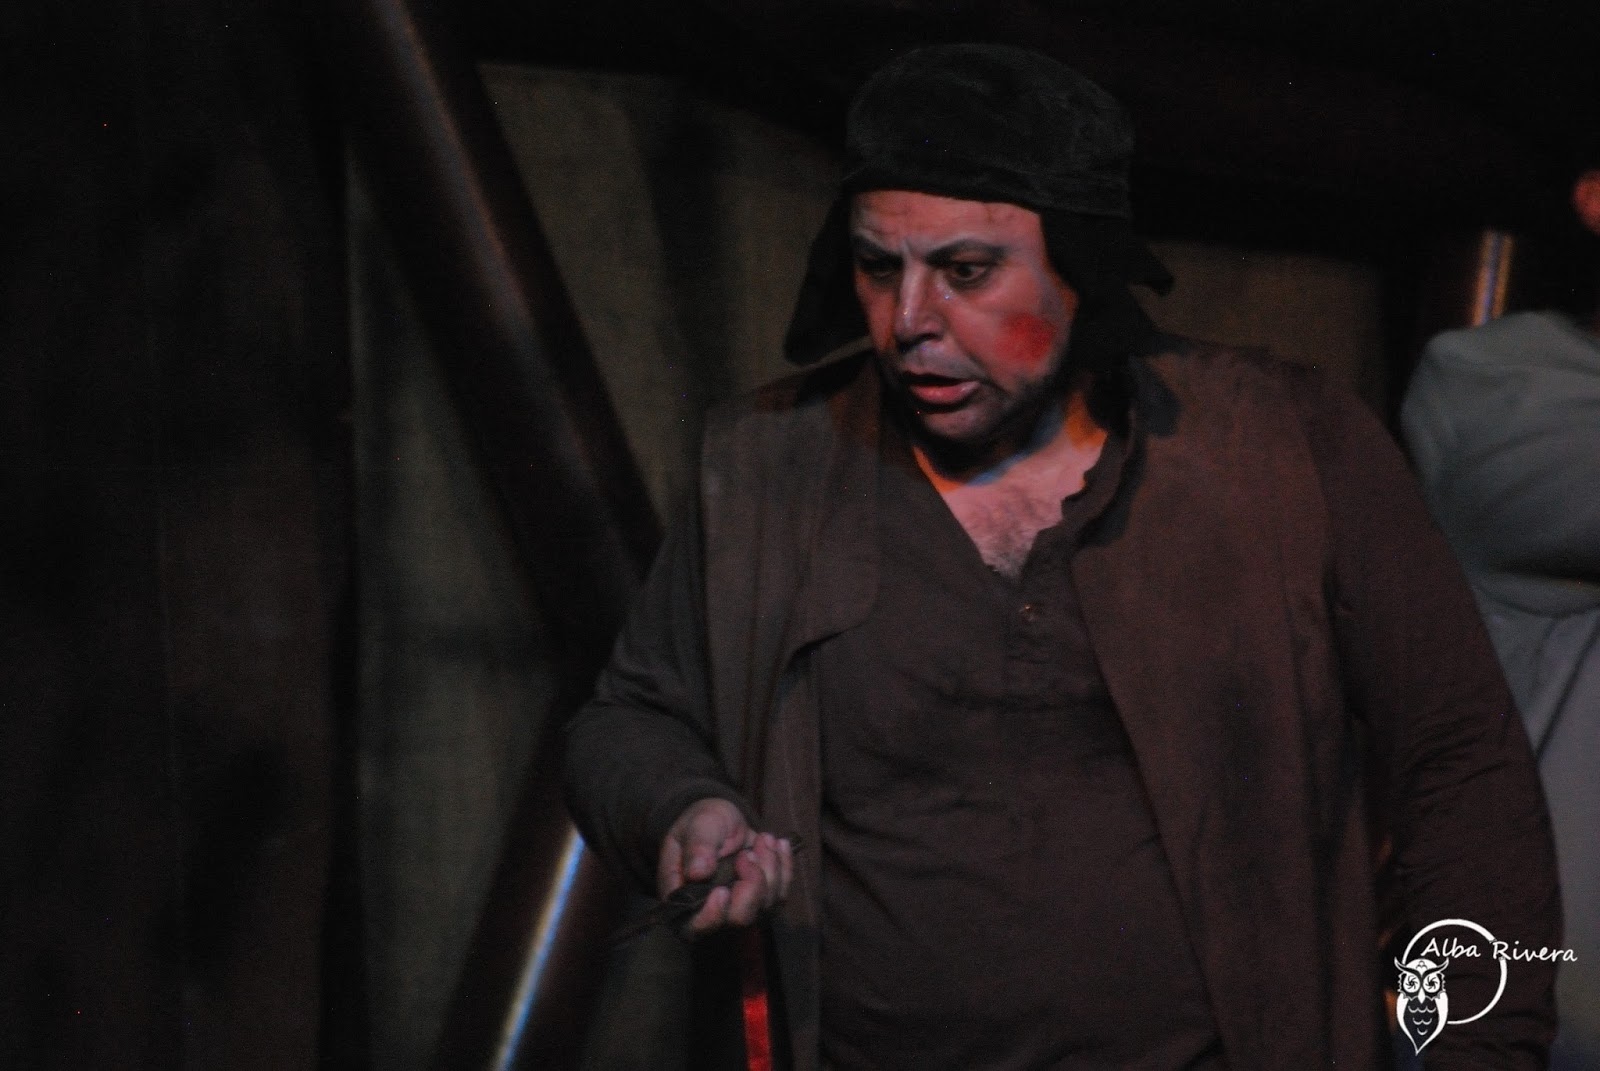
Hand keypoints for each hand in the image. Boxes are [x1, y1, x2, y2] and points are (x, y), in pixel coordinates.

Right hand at [658, 797, 793, 935]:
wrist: (724, 818)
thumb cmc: (702, 822)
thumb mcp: (696, 826)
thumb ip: (697, 848)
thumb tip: (697, 872)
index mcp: (684, 897)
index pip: (696, 926)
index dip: (712, 916)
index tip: (722, 891)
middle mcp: (713, 910)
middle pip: (739, 918)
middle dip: (752, 884)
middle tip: (748, 853)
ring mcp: (741, 906)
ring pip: (766, 905)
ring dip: (771, 868)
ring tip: (764, 839)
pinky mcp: (762, 898)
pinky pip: (782, 893)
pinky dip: (785, 866)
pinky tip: (778, 844)